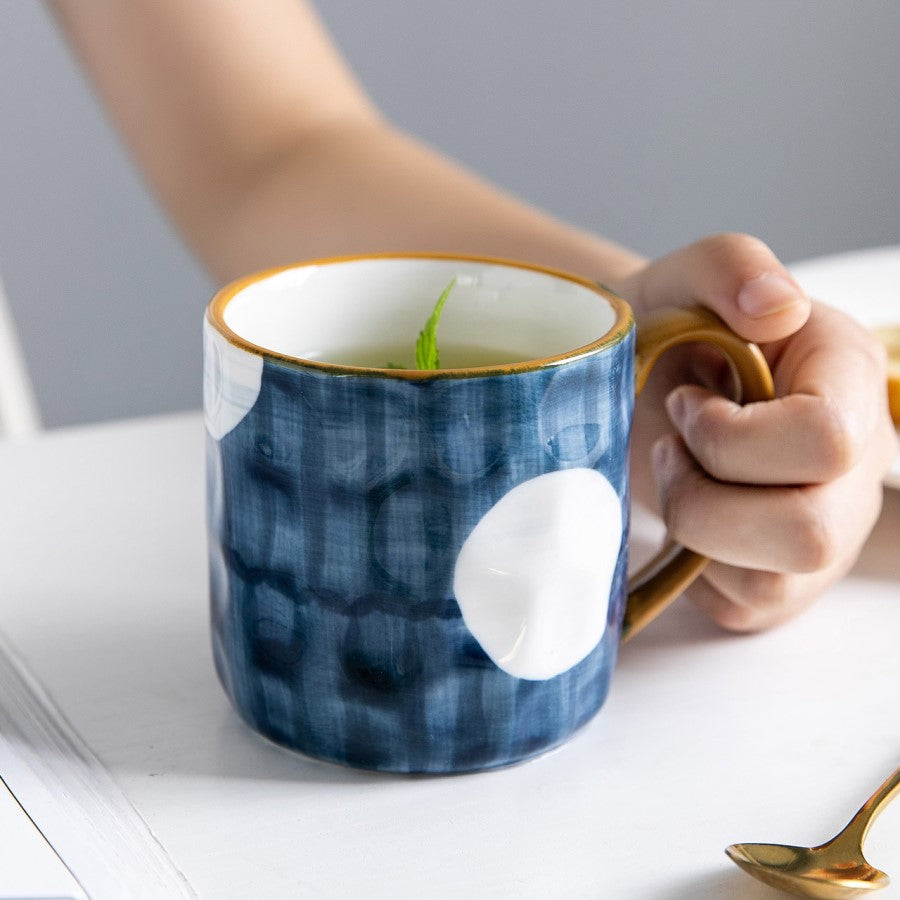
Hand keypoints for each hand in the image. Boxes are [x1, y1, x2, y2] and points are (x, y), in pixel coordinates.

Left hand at [618, 233, 897, 630]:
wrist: (639, 378)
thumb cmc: (664, 332)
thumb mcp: (684, 279)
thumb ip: (731, 267)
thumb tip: (776, 308)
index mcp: (845, 379)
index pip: (826, 442)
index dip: (732, 437)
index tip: (687, 403)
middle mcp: (855, 464)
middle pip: (807, 532)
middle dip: (706, 495)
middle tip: (672, 447)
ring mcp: (827, 529)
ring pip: (773, 581)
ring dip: (695, 526)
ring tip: (675, 473)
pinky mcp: (785, 579)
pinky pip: (743, 605)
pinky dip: (693, 565)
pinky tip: (689, 509)